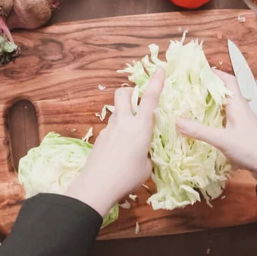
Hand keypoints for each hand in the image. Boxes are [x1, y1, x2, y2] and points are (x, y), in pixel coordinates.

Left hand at [66, 68, 165, 215]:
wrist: (96, 186)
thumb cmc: (127, 177)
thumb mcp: (147, 167)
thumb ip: (147, 154)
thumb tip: (143, 152)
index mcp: (140, 127)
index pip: (150, 98)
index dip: (156, 82)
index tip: (160, 69)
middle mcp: (124, 122)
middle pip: (122, 93)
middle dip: (130, 91)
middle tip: (137, 101)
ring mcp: (109, 129)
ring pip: (116, 112)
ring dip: (124, 115)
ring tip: (131, 136)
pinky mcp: (100, 139)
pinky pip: (111, 129)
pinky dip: (118, 133)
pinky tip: (120, 152)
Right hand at [176, 70, 256, 180]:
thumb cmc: (251, 148)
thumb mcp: (222, 140)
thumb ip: (199, 131)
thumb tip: (177, 121)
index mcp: (237, 105)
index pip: (228, 81)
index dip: (215, 73)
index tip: (199, 70)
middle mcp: (241, 110)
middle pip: (226, 92)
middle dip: (210, 87)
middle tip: (193, 87)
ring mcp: (243, 122)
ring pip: (227, 106)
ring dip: (213, 103)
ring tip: (196, 103)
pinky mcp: (243, 133)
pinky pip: (227, 119)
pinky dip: (216, 117)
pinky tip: (207, 124)